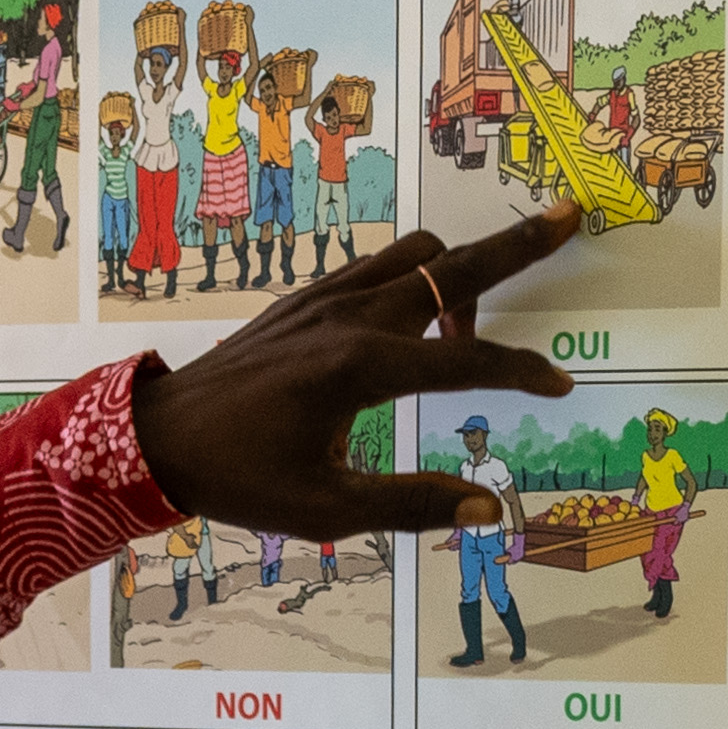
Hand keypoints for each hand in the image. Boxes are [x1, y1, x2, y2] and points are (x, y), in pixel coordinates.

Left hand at [131, 216, 578, 539]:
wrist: (159, 437)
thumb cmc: (239, 478)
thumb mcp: (326, 509)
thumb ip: (411, 505)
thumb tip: (487, 509)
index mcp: (358, 368)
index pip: (466, 360)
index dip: (519, 372)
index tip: (558, 385)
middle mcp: (348, 318)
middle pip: (452, 267)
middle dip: (515, 245)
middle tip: (568, 219)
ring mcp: (324, 299)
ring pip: (415, 256)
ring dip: (457, 274)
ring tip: (473, 326)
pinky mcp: (306, 298)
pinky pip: (377, 266)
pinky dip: (413, 277)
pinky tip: (418, 316)